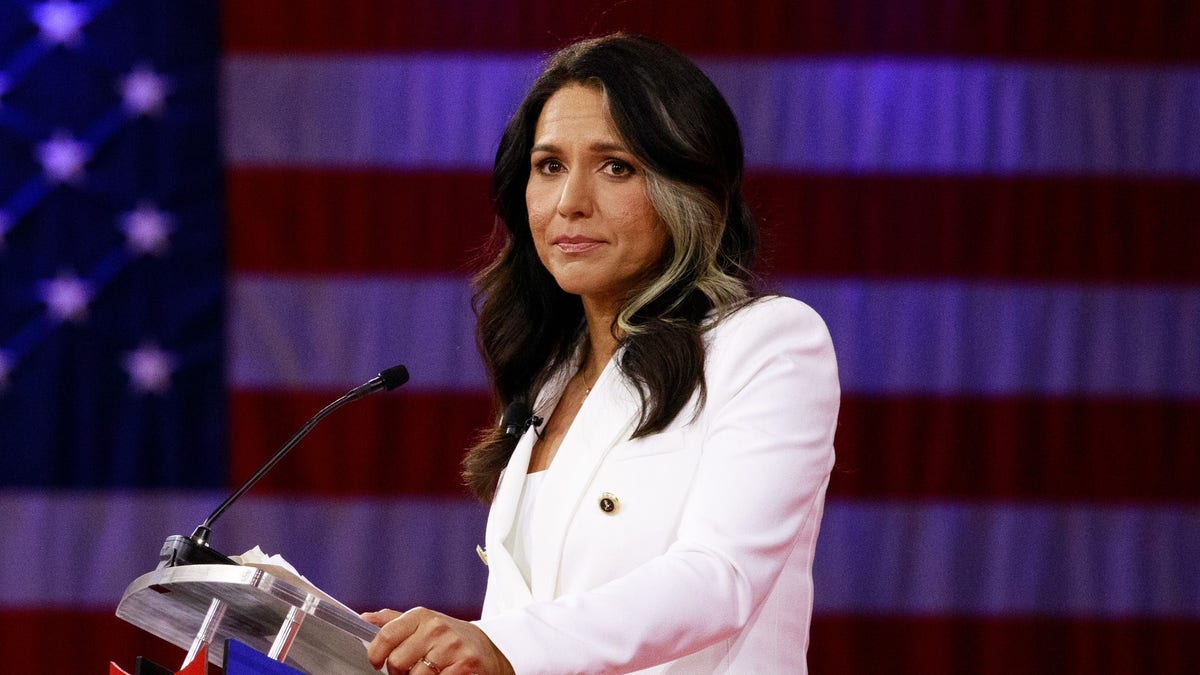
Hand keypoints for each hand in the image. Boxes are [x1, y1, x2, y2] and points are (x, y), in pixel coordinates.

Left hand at [363, 607, 513, 674]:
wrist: (487, 652)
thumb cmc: (449, 639)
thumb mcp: (423, 624)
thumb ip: (393, 621)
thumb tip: (364, 618)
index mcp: (423, 616)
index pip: (386, 635)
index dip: (375, 654)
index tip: (376, 663)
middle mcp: (437, 628)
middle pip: (397, 662)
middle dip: (399, 673)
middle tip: (410, 670)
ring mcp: (452, 647)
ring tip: (429, 674)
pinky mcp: (464, 666)